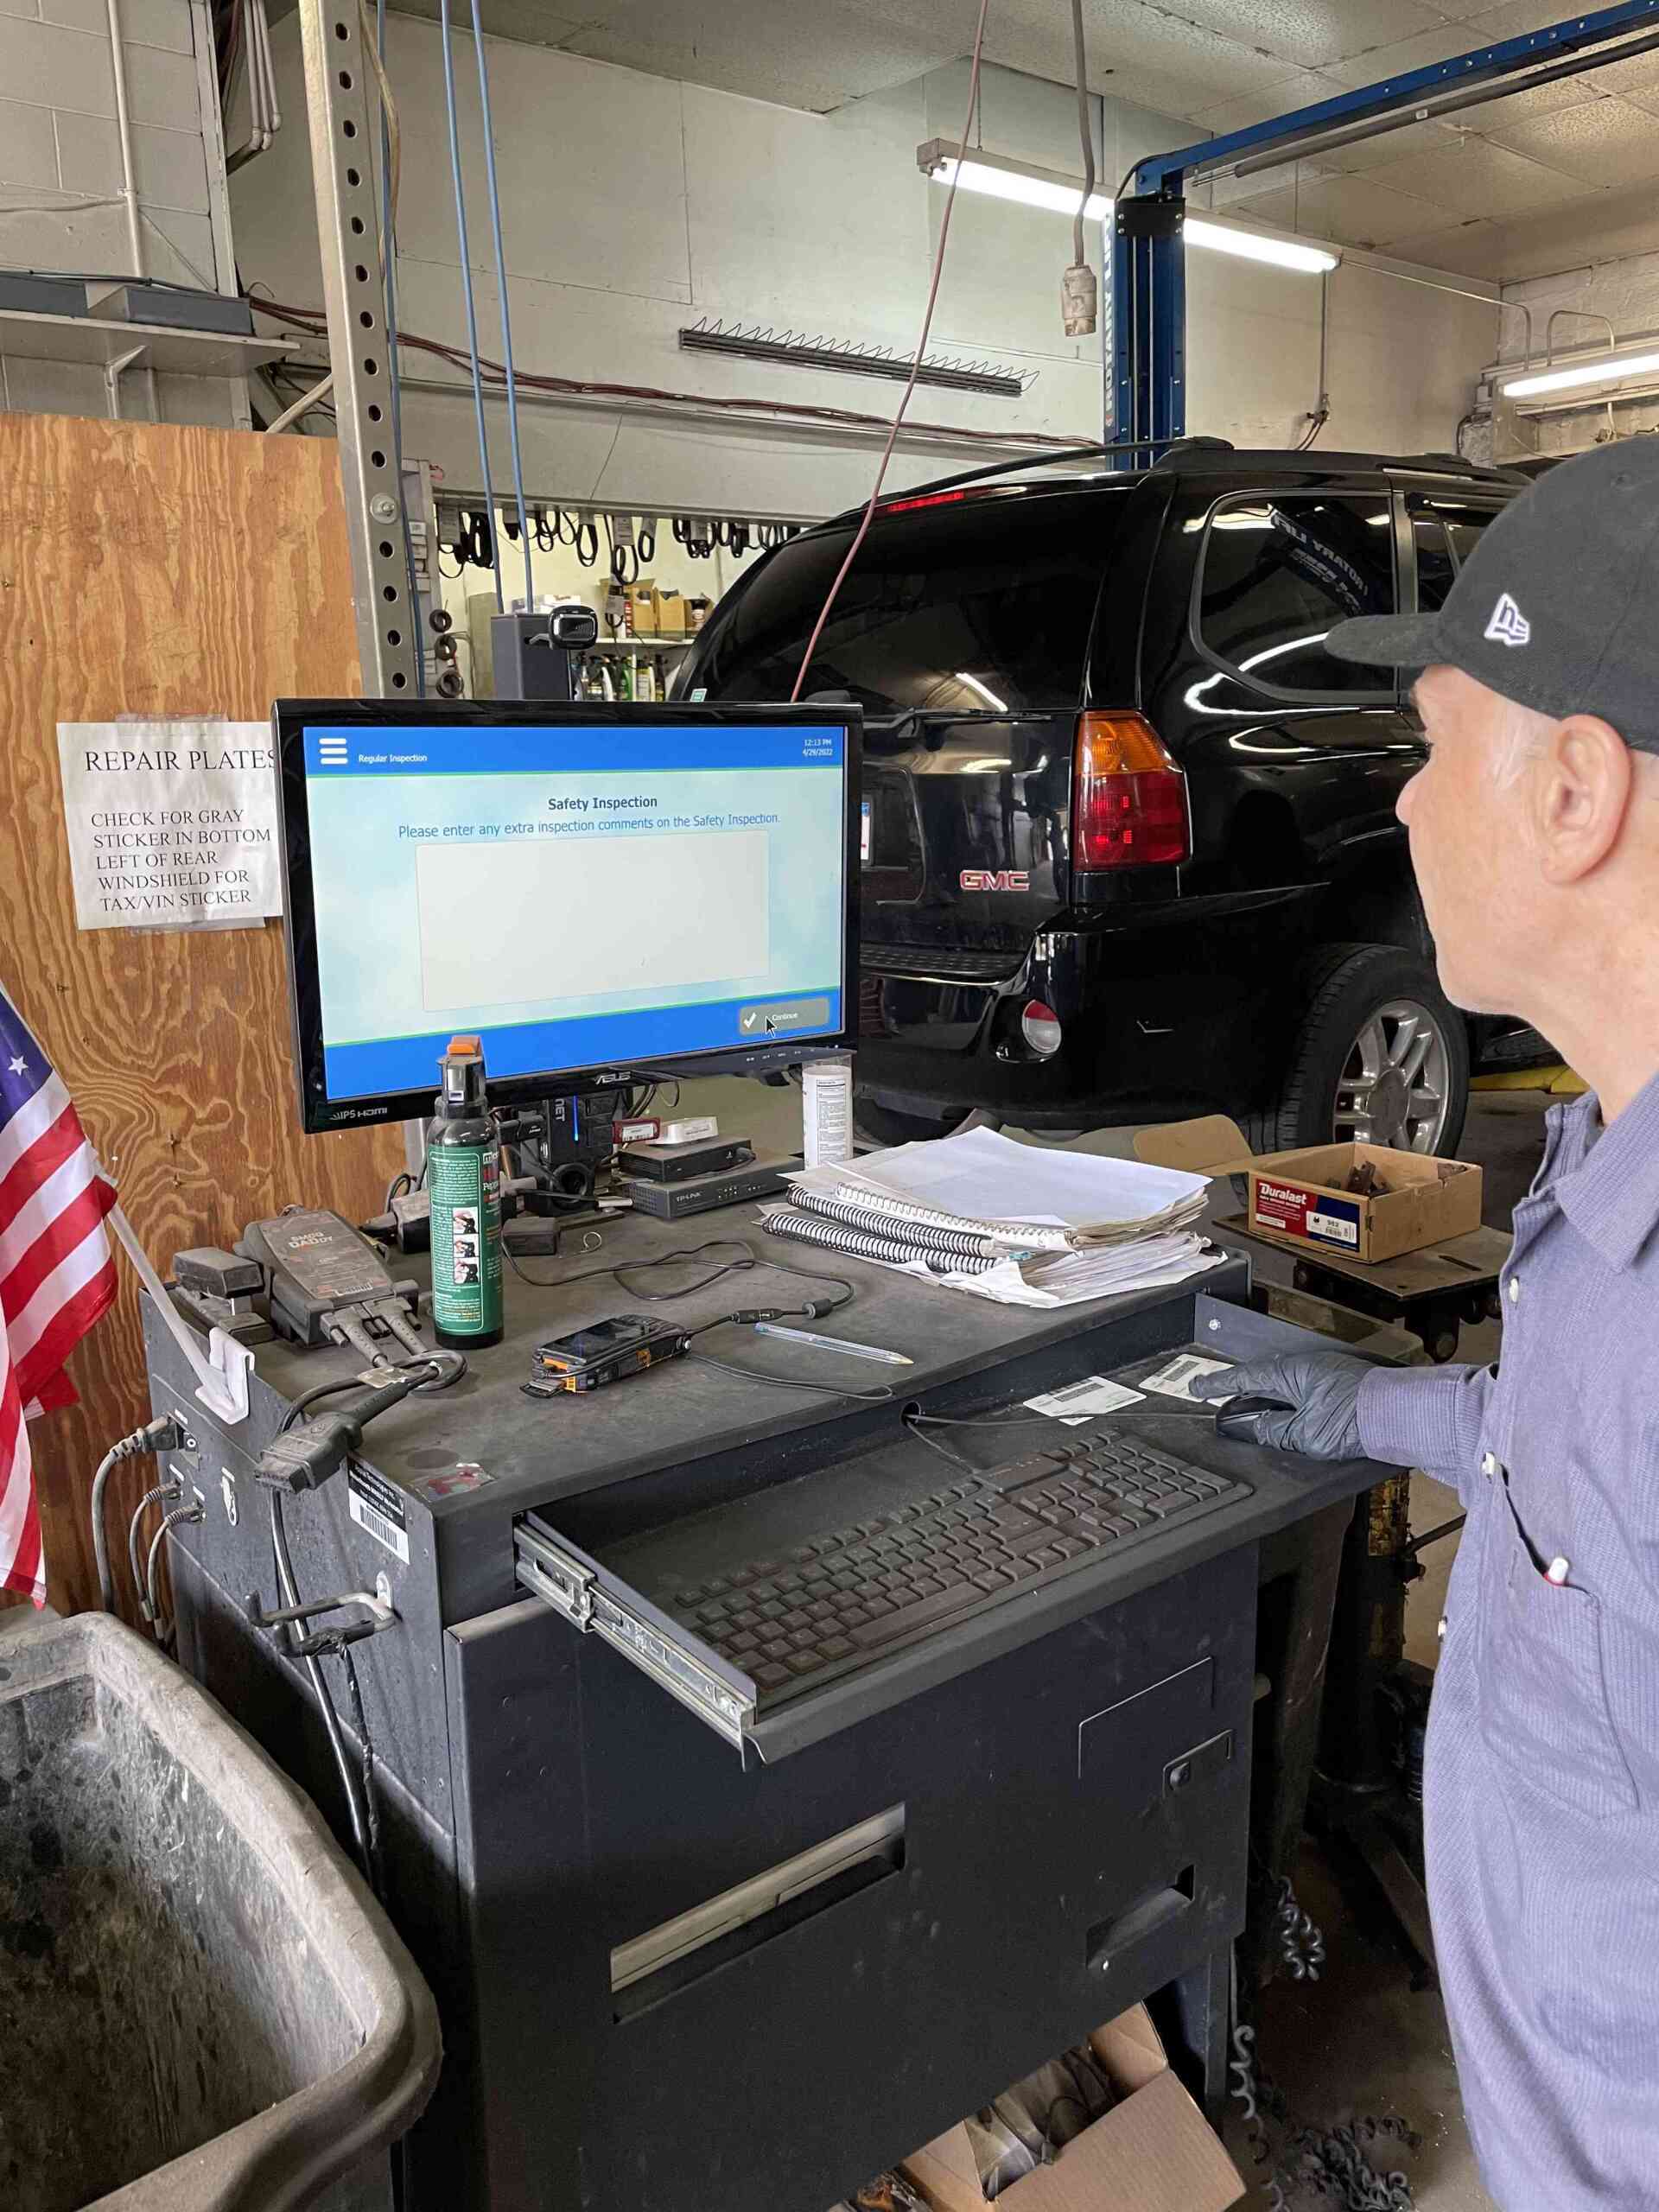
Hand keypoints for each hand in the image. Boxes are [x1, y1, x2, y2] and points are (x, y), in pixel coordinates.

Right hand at [1191, 1350, 1370, 1459]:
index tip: (1197, 1389)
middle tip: (1221, 1402)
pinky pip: (1306, 1392)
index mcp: (1292, 1372)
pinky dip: (1292, 1404)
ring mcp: (1328, 1374)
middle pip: (1265, 1379)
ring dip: (1270, 1401)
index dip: (1218, 1385)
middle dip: (1243, 1391)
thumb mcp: (1305, 1435)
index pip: (1245, 1378)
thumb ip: (1274, 1431)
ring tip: (1257, 1417)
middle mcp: (1308, 1367)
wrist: (1405, 1415)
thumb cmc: (1357, 1420)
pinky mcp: (1344, 1385)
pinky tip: (1293, 1419)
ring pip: (1287, 1387)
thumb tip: (1255, 1428)